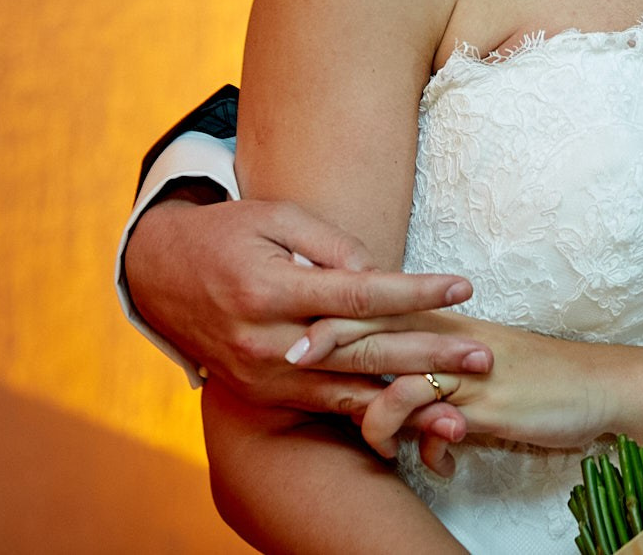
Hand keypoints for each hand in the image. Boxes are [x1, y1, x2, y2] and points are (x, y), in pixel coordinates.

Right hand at [125, 192, 493, 424]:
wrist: (160, 275)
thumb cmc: (229, 234)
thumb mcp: (276, 217)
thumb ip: (331, 243)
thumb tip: (379, 272)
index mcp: (269, 290)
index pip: (357, 295)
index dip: (414, 291)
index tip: (462, 285)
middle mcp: (267, 341)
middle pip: (363, 352)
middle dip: (428, 357)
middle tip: (483, 356)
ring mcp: (265, 376)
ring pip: (348, 393)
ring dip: (408, 403)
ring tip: (459, 410)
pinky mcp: (265, 394)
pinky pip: (327, 408)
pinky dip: (373, 418)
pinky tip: (414, 424)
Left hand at [292, 311, 615, 459]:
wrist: (602, 385)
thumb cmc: (545, 378)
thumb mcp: (485, 367)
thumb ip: (440, 372)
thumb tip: (402, 393)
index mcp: (450, 324)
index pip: (385, 305)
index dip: (342, 307)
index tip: (300, 313)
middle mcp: (452, 339)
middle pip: (378, 326)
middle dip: (329, 339)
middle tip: (289, 355)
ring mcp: (465, 369)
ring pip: (395, 372)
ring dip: (372, 412)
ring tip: (374, 441)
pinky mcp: (482, 401)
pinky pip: (427, 413)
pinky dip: (421, 440)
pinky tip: (440, 461)